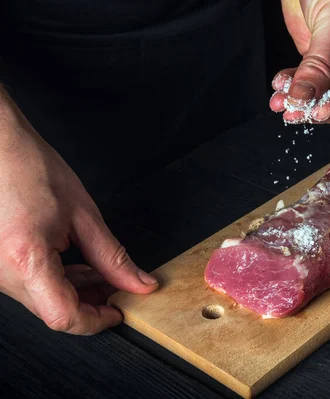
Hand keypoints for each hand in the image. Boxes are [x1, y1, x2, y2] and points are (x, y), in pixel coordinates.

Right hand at [0, 89, 158, 334]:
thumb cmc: (30, 168)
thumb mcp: (84, 215)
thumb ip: (113, 257)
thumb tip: (139, 283)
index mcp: (26, 260)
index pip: (65, 316)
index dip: (97, 320)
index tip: (119, 311)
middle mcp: (3, 273)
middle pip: (55, 311)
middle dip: (92, 303)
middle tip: (119, 287)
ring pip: (44, 300)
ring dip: (78, 291)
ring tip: (104, 272)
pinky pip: (33, 285)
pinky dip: (60, 281)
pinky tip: (81, 266)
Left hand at [270, 0, 329, 123]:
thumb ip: (319, 66)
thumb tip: (303, 98)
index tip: (319, 112)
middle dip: (319, 106)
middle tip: (294, 111)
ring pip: (328, 94)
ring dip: (302, 99)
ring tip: (281, 102)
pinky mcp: (327, 60)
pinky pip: (312, 82)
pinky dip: (295, 86)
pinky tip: (280, 88)